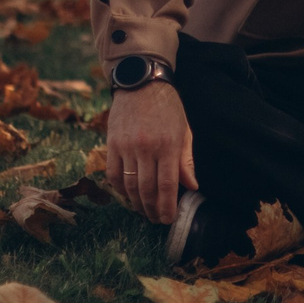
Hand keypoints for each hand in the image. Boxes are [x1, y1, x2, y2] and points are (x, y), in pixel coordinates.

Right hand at [107, 82, 196, 224]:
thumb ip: (186, 160)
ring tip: (143, 211)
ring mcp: (126, 147)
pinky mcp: (112, 144)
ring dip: (136, 203)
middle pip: (147, 190)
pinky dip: (119, 189)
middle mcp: (146, 148)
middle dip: (152, 210)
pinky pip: (113, 174)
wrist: (140, 83)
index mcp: (168, 145)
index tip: (168, 219)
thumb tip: (192, 186)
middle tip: (156, 220)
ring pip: (129, 185)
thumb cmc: (168, 107)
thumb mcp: (184, 130)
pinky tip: (127, 195)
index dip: (167, 206)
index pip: (167, 185)